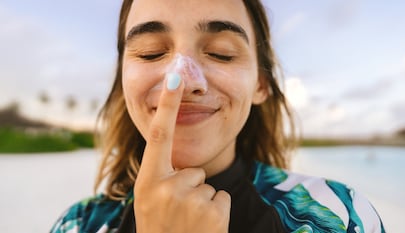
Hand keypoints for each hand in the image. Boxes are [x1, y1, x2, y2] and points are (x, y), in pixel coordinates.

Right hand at [133, 73, 230, 232]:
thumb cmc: (159, 227)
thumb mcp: (148, 200)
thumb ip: (160, 175)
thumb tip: (179, 158)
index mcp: (147, 181)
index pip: (158, 136)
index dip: (166, 105)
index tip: (174, 77)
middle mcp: (166, 188)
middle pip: (194, 169)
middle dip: (191, 186)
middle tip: (178, 212)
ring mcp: (190, 201)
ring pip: (208, 184)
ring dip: (202, 201)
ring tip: (188, 222)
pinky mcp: (214, 212)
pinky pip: (221, 196)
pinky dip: (216, 210)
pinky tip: (202, 226)